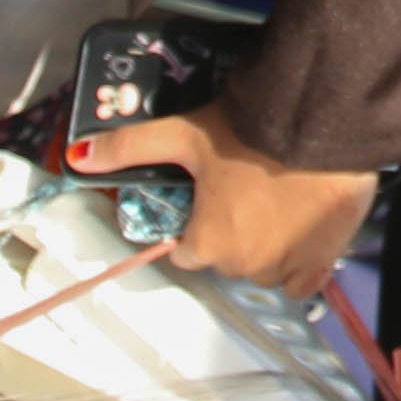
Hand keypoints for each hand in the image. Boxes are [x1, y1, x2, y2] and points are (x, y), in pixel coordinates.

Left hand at [67, 98, 383, 298]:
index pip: (188, 251)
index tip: (211, 197)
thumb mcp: (182, 134)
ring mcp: (285, 264)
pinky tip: (302, 233)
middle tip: (245, 190)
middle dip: (232, 232)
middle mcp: (242, 264)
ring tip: (278, 203)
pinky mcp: (323, 258)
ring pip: (265, 268)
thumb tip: (77, 155)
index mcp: (206, 242)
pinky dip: (300, 264)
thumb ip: (130, 148)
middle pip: (227, 258)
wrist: (319, 121)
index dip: (197, 223)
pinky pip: (303, 280)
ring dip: (267, 246)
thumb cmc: (247, 131)